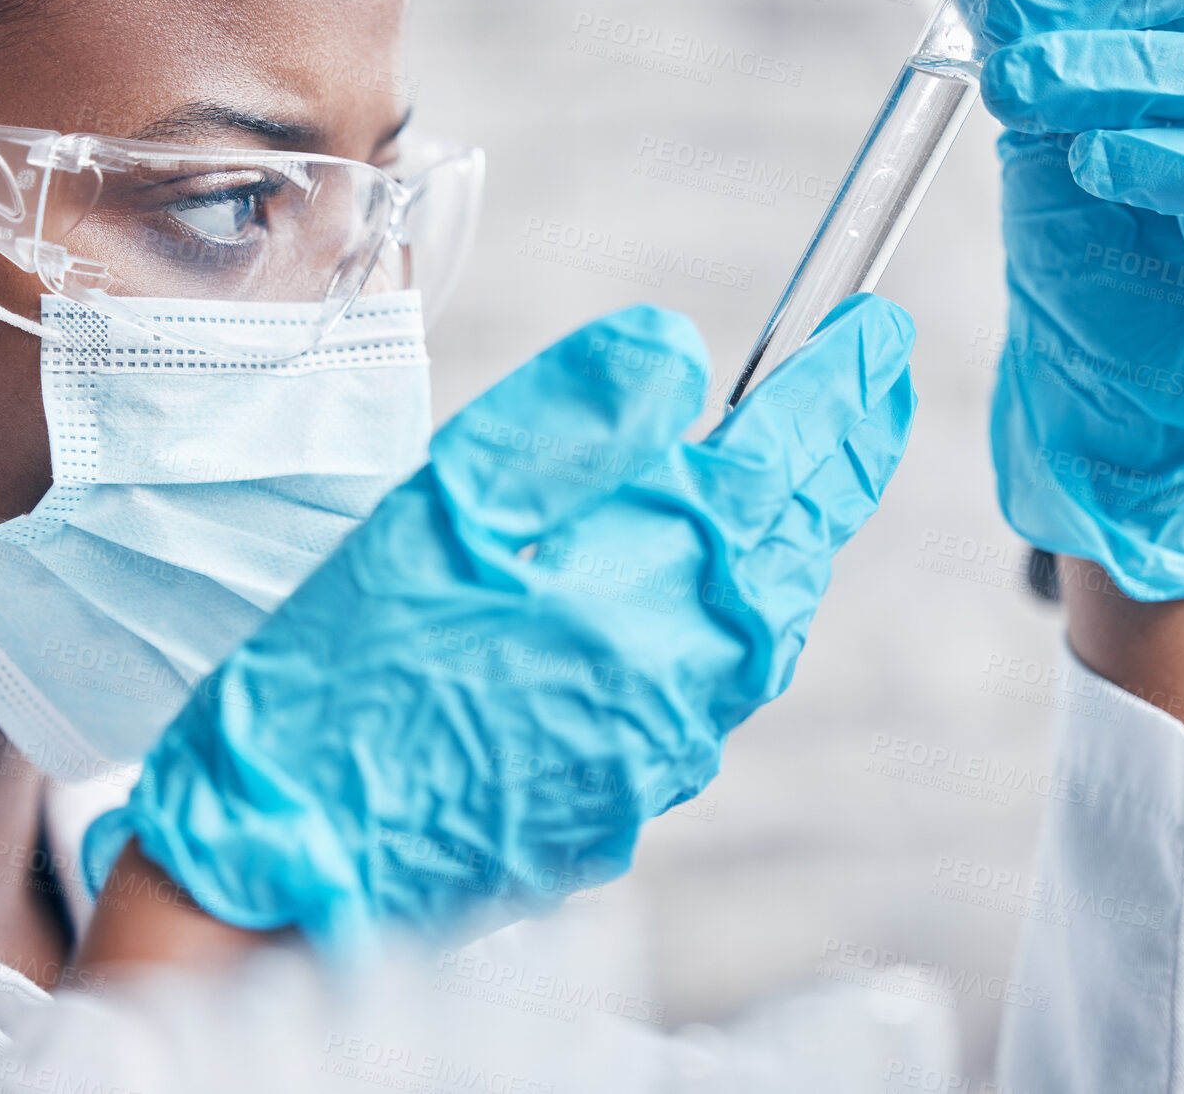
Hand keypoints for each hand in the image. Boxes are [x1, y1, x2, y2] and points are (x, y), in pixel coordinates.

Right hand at [82, 294, 915, 959]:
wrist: (308, 851)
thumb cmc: (358, 667)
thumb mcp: (451, 501)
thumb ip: (579, 414)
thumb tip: (676, 355)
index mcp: (664, 569)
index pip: (791, 447)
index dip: (844, 378)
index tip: (875, 332)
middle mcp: (703, 662)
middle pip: (806, 535)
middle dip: (847, 450)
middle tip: (872, 389)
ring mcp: (680, 739)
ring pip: (777, 616)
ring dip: (801, 535)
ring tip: (806, 478)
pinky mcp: (642, 791)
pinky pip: (724, 681)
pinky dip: (740, 614)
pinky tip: (706, 594)